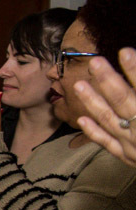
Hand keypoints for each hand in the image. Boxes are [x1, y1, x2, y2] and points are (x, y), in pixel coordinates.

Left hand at [75, 49, 135, 166]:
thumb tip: (132, 60)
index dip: (135, 70)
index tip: (125, 51)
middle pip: (124, 101)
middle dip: (108, 80)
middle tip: (95, 61)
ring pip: (110, 120)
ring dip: (93, 102)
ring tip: (79, 84)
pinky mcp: (129, 158)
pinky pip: (108, 144)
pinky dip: (94, 132)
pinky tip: (82, 119)